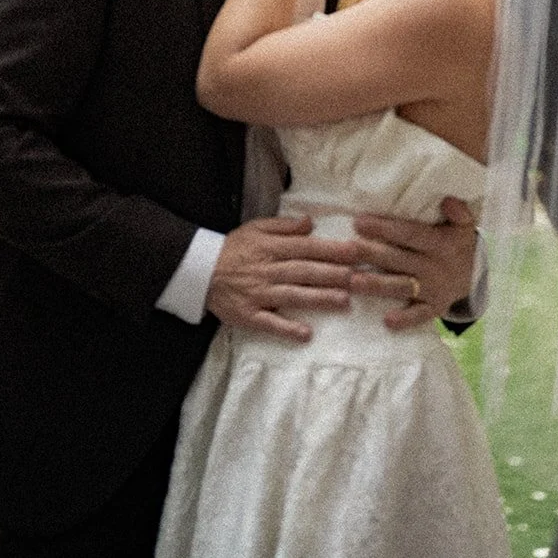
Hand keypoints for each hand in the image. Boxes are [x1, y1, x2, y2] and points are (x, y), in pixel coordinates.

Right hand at [207, 215, 366, 341]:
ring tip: (343, 301)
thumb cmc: (234, 248)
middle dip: (332, 274)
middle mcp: (267, 270)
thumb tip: (311, 222)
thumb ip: (284, 226)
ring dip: (319, 298)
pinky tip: (306, 334)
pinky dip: (287, 329)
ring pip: (293, 296)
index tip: (355, 251)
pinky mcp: (248, 315)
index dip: (331, 250)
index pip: (306, 248)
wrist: (199, 270)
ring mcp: (258, 294)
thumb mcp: (256, 228)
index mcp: (270, 247)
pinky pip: (269, 323)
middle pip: (304, 271)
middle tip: (358, 277)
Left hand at [351, 198, 478, 331]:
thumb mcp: (464, 224)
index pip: (409, 234)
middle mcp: (434, 266)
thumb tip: (449, 199)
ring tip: (354, 282)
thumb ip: (458, 211)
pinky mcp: (434, 308)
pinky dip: (405, 319)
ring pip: (402, 286)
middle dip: (371, 254)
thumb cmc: (457, 243)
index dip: (384, 228)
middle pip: (398, 259)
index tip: (358, 222)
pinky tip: (387, 321)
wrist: (475, 276)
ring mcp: (433, 289)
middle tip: (346, 250)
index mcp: (439, 243)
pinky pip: (419, 315)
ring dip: (378, 285)